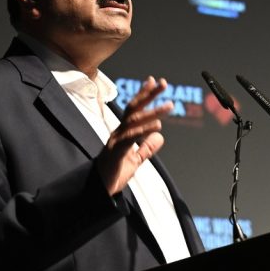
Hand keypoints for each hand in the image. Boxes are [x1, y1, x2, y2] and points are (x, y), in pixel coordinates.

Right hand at [96, 76, 172, 195]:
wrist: (100, 190)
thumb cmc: (114, 174)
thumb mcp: (135, 160)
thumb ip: (146, 148)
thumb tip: (160, 137)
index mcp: (123, 132)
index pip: (133, 109)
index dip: (144, 94)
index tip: (154, 80)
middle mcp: (119, 132)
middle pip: (134, 108)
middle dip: (148, 94)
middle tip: (163, 83)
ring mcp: (116, 140)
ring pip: (134, 120)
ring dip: (153, 112)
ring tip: (169, 106)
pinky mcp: (116, 152)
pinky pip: (131, 137)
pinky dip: (144, 130)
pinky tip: (157, 126)